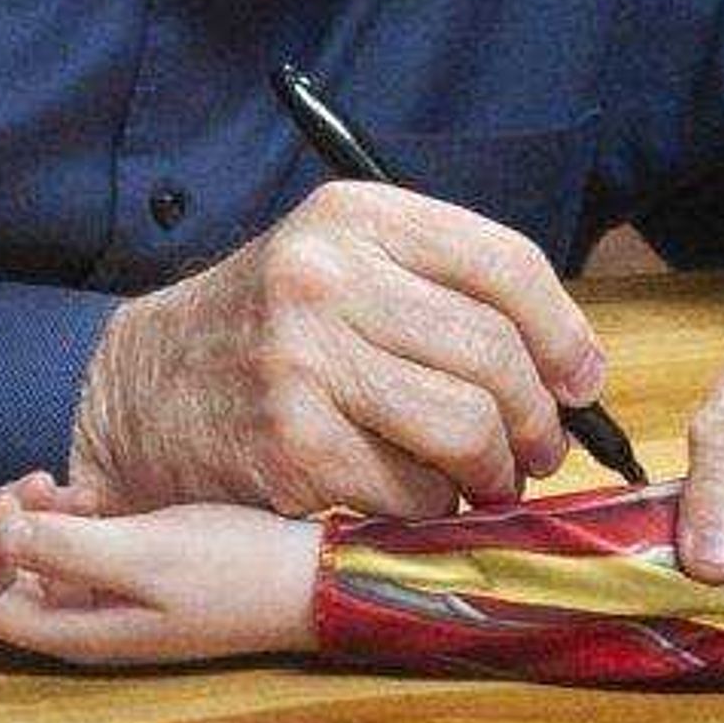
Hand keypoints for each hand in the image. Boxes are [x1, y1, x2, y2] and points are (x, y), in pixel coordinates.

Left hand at [0, 472, 322, 664]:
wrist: (310, 578)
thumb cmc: (235, 569)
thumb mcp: (147, 553)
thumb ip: (68, 547)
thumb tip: (2, 535)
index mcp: (82, 632)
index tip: (16, 502)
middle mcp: (88, 625)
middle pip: (6, 583)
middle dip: (7, 528)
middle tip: (39, 482)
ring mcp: (112, 603)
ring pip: (38, 564)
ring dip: (36, 520)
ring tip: (69, 487)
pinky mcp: (136, 579)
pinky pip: (76, 555)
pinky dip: (70, 521)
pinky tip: (94, 497)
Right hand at [68, 181, 601, 519]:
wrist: (142, 391)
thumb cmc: (270, 334)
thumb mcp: (344, 268)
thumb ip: (446, 294)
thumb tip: (573, 368)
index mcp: (355, 217)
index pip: (507, 264)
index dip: (565, 334)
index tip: (582, 380)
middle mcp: (327, 278)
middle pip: (495, 357)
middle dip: (538, 421)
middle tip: (537, 450)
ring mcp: (304, 362)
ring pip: (466, 429)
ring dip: (492, 471)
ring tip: (482, 477)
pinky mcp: (292, 445)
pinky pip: (415, 492)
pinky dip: (431, 506)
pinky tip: (410, 494)